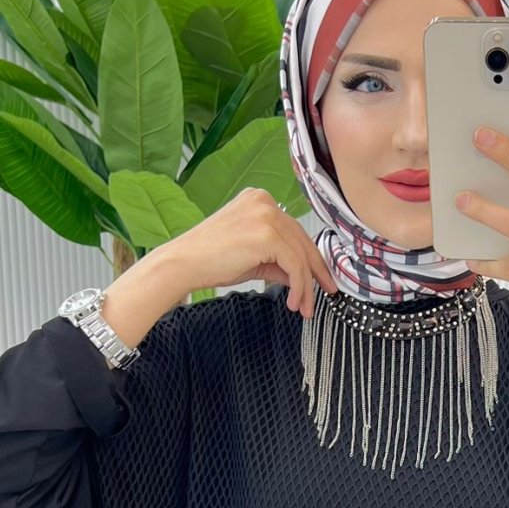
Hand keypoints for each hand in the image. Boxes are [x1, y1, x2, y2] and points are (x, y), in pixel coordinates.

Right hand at [173, 188, 338, 317]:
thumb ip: (278, 262)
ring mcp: (266, 215)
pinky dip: (298, 286)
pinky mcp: (267, 234)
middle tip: (325, 292)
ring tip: (304, 307)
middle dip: (315, 271)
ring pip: (300, 255)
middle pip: (302, 240)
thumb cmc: (208, 259)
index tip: (320, 278)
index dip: (310, 257)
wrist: (183, 263)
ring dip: (306, 285)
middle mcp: (265, 202)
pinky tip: (292, 301)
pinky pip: (294, 264)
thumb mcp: (252, 258)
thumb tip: (300, 277)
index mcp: (259, 201)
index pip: (294, 230)